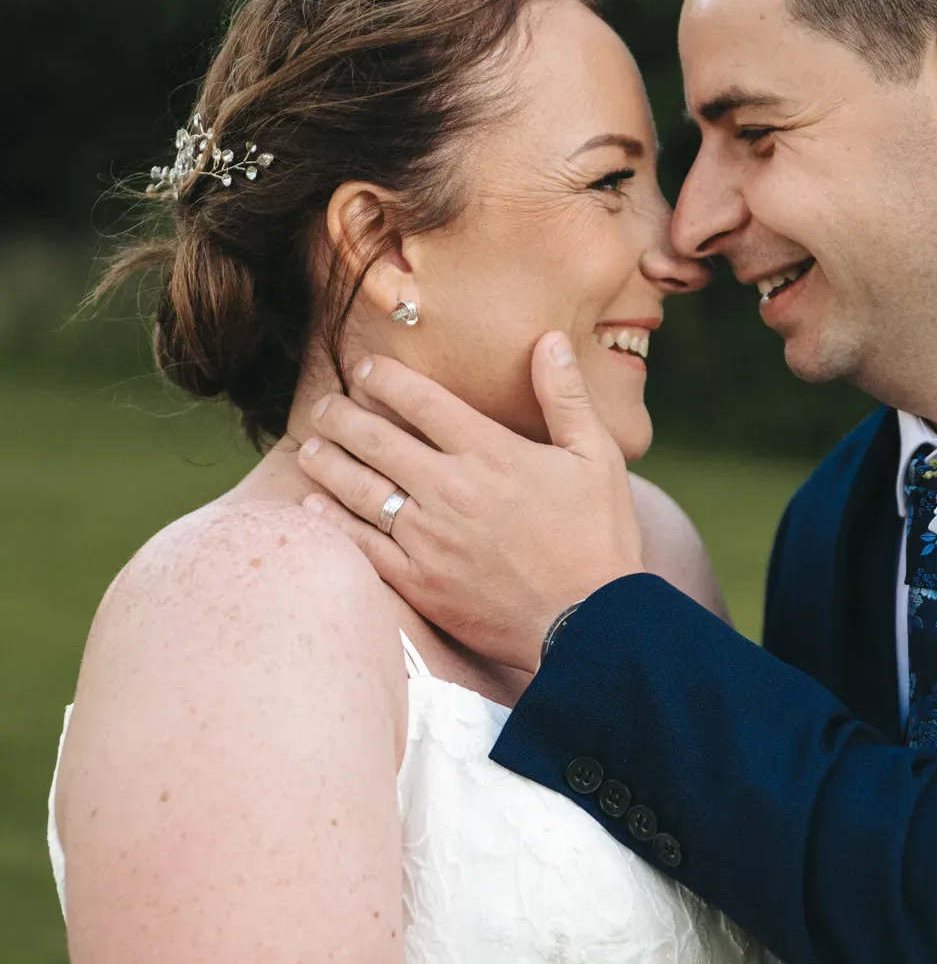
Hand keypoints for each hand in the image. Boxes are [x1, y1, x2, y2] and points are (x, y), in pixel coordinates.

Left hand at [299, 334, 644, 670]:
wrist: (593, 623)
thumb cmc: (599, 538)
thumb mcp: (596, 457)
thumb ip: (566, 396)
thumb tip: (548, 340)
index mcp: (490, 453)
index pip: (421, 401)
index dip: (384, 379)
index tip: (362, 370)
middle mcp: (451, 490)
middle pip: (376, 440)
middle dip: (342, 417)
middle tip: (324, 407)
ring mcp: (430, 539)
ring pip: (360, 490)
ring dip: (328, 463)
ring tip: (310, 449)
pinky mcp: (421, 583)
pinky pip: (363, 546)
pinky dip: (332, 523)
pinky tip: (313, 508)